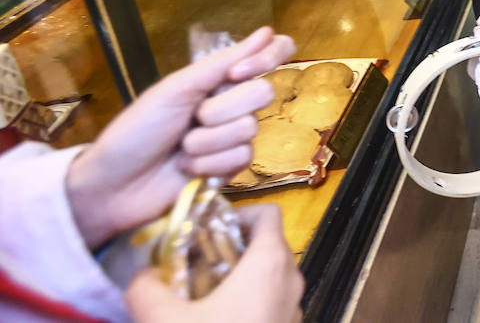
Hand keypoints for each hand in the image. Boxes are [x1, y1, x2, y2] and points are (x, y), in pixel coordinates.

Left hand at [65, 27, 294, 249]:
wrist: (114, 184)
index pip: (273, 53)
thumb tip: (267, 30)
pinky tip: (187, 167)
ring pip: (249, 129)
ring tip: (181, 148)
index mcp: (219, 77)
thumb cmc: (138, 129)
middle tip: (192, 118)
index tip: (236, 74)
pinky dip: (209, 162)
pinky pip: (242, 158)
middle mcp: (232, 102)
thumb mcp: (176, 88)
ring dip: (208, 141)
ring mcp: (233, 136)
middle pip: (262, 93)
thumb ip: (222, 62)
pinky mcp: (231, 167)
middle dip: (221, 109)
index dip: (267, 59)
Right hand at [124, 204, 303, 322]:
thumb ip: (146, 287)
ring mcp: (292, 308)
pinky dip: (241, 304)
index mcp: (271, 261)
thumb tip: (141, 276)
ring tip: (192, 298)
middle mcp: (290, 279)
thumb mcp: (163, 319)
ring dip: (230, 280)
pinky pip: (266, 303)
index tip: (201, 229)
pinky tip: (209, 321)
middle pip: (262, 245)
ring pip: (264, 277)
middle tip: (187, 266)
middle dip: (223, 250)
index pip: (266, 213)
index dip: (234, 213)